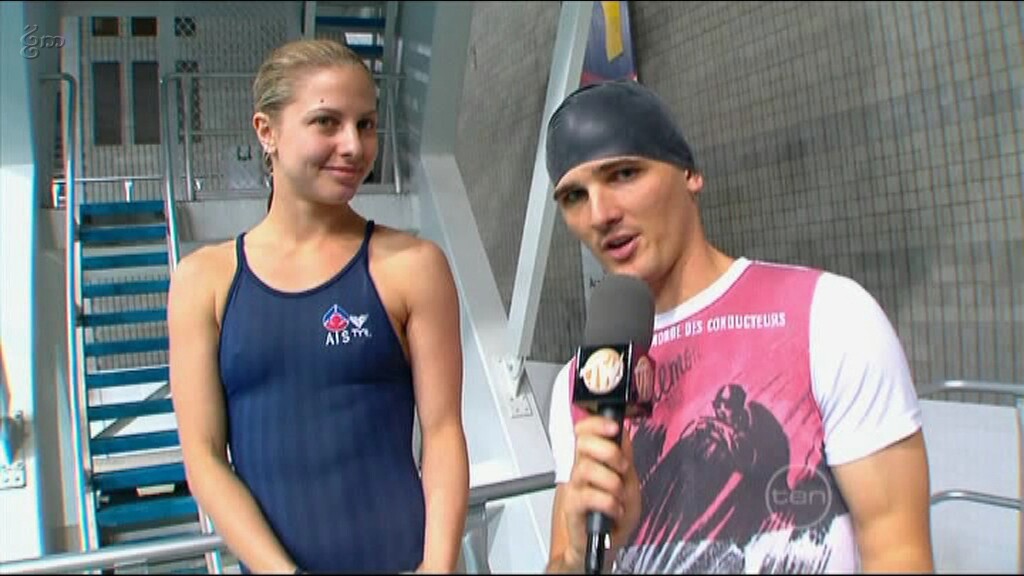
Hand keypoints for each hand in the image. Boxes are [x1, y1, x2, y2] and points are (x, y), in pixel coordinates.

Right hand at [560, 415, 640, 568]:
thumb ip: (626, 457)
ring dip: (611, 482)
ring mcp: (575, 487)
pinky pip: (587, 496)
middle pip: (583, 443)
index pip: (585, 430)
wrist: (605, 544)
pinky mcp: (572, 506)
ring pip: (587, 468)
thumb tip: (623, 433)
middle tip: (621, 467)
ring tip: (619, 496)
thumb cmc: (615, 515)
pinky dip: (608, 502)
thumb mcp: (630, 482)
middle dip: (608, 451)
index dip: (597, 424)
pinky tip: (614, 510)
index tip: (613, 427)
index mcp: (593, 459)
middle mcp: (581, 469)